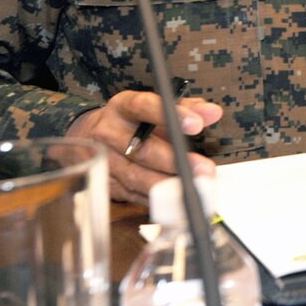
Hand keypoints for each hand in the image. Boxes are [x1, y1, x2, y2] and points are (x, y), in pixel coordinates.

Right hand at [67, 90, 222, 202]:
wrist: (92, 137)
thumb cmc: (133, 122)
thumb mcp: (156, 107)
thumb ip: (187, 108)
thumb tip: (213, 112)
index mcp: (122, 106)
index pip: (145, 107)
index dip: (171, 116)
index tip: (196, 125)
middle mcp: (108, 132)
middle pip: (142, 149)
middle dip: (176, 160)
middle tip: (203, 168)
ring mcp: (104, 160)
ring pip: (136, 176)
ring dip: (168, 184)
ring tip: (194, 187)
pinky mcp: (105, 184)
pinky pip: (133, 195)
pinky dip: (156, 198)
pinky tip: (176, 198)